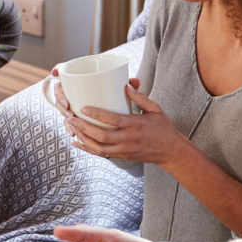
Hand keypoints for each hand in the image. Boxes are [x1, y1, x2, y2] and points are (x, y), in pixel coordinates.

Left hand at [63, 79, 186, 166]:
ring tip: (71, 127)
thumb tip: (127, 85)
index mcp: (136, 125)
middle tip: (71, 118)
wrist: (170, 152)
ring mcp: (124, 150)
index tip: (83, 108)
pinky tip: (77, 142)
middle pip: (102, 137)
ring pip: (99, 148)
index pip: (114, 120)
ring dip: (83, 139)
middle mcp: (128, 139)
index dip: (97, 115)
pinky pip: (101, 154)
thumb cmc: (163, 128)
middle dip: (84, 128)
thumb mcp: (156, 110)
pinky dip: (87, 149)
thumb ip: (141, 98)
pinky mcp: (121, 156)